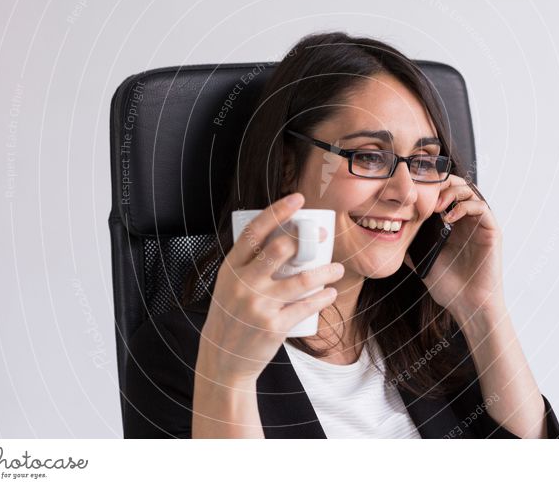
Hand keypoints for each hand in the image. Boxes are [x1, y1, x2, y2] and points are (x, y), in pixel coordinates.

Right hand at [198, 193, 344, 384]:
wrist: (222, 358)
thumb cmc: (230, 317)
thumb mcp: (229, 286)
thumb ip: (249, 265)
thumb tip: (283, 240)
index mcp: (230, 268)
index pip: (254, 232)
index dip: (277, 211)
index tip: (297, 199)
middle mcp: (243, 284)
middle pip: (280, 250)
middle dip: (306, 239)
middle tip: (321, 237)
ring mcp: (258, 306)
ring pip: (300, 280)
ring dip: (324, 271)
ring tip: (336, 268)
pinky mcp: (274, 326)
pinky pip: (305, 307)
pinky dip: (322, 297)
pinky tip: (330, 292)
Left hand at [404, 174, 504, 318]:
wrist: (467, 305)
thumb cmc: (448, 286)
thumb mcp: (422, 260)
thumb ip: (411, 244)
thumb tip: (390, 234)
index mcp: (453, 224)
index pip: (445, 192)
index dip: (432, 187)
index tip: (414, 193)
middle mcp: (468, 221)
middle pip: (458, 186)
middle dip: (442, 184)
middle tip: (426, 194)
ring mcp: (480, 225)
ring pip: (471, 191)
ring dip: (452, 193)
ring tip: (435, 206)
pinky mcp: (492, 231)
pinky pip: (482, 207)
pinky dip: (465, 206)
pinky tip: (449, 217)